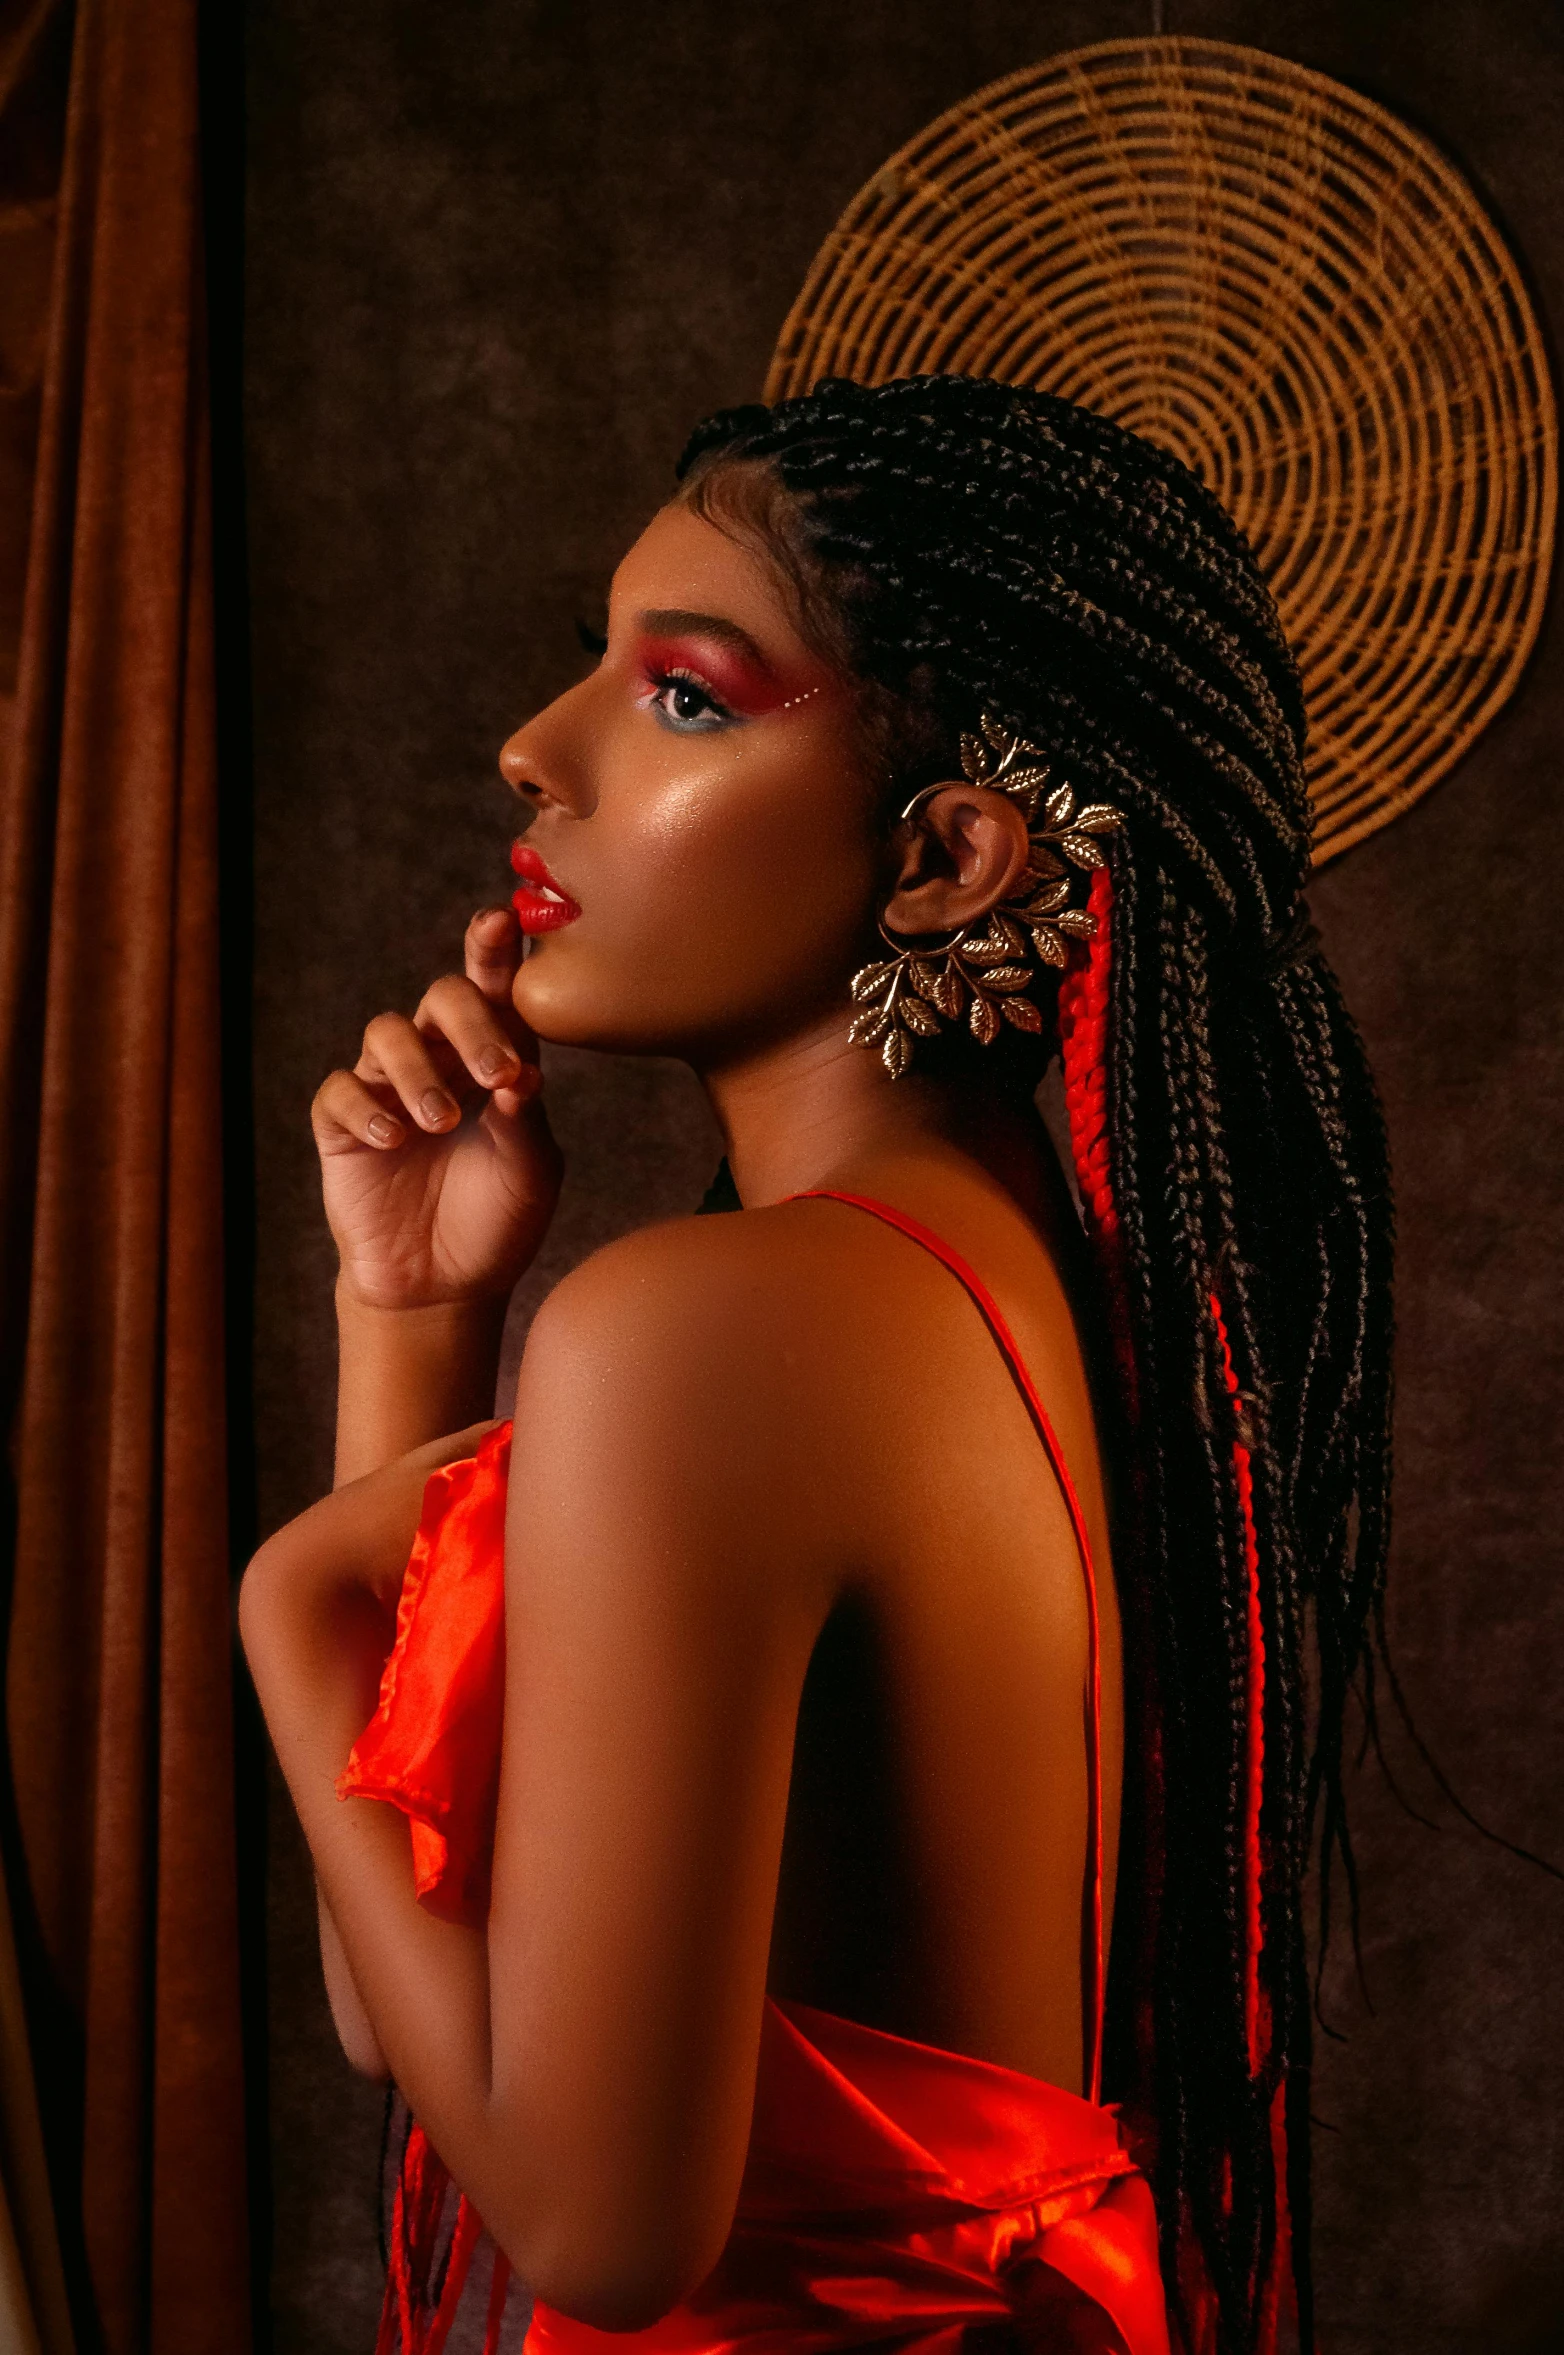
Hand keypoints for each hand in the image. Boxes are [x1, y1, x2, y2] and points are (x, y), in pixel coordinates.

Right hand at [312, 907, 562, 1310]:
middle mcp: (438, 1059)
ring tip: (442, 1122)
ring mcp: (385, 1089)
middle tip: (497, 1075)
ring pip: (387, 1034)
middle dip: (471, 1024)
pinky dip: (368, 1109)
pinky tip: (397, 1140)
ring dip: (418, 1071)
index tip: (501, 921)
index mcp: (492, 1059)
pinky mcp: (343, 1126)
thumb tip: (524, 1073)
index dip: (494, 951)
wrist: (445, 1286)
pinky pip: (341, 1092)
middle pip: (441, 997)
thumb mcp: (531, 1173)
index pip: (494, 992)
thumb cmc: (498, 1220)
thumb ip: (526, 1120)